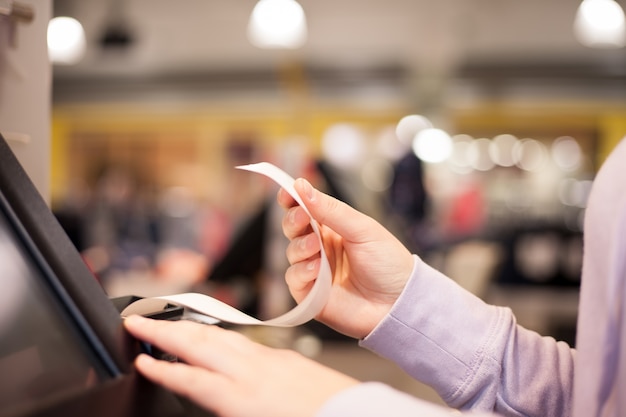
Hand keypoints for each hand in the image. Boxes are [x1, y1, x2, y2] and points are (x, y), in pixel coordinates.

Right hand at [124, 315, 357, 416]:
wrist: (359, 416)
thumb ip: (231, 407)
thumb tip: (208, 398)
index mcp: (248, 399)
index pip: (194, 380)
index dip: (163, 371)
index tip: (140, 361)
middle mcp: (256, 373)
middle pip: (202, 346)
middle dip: (166, 332)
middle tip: (138, 320)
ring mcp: (272, 360)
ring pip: (222, 337)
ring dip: (190, 328)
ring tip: (167, 323)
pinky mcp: (287, 356)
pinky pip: (246, 340)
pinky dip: (221, 334)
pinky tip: (215, 335)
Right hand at [278, 178, 414, 339]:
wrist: (399, 303)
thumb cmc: (388, 264)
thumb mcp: (362, 229)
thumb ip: (331, 210)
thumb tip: (302, 186)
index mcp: (333, 228)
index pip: (305, 209)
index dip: (293, 199)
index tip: (287, 192)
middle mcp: (321, 248)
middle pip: (292, 228)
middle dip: (293, 220)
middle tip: (303, 217)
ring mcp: (314, 271)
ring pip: (291, 252)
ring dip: (300, 246)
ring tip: (316, 246)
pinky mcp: (310, 295)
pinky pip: (294, 278)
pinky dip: (302, 271)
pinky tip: (318, 269)